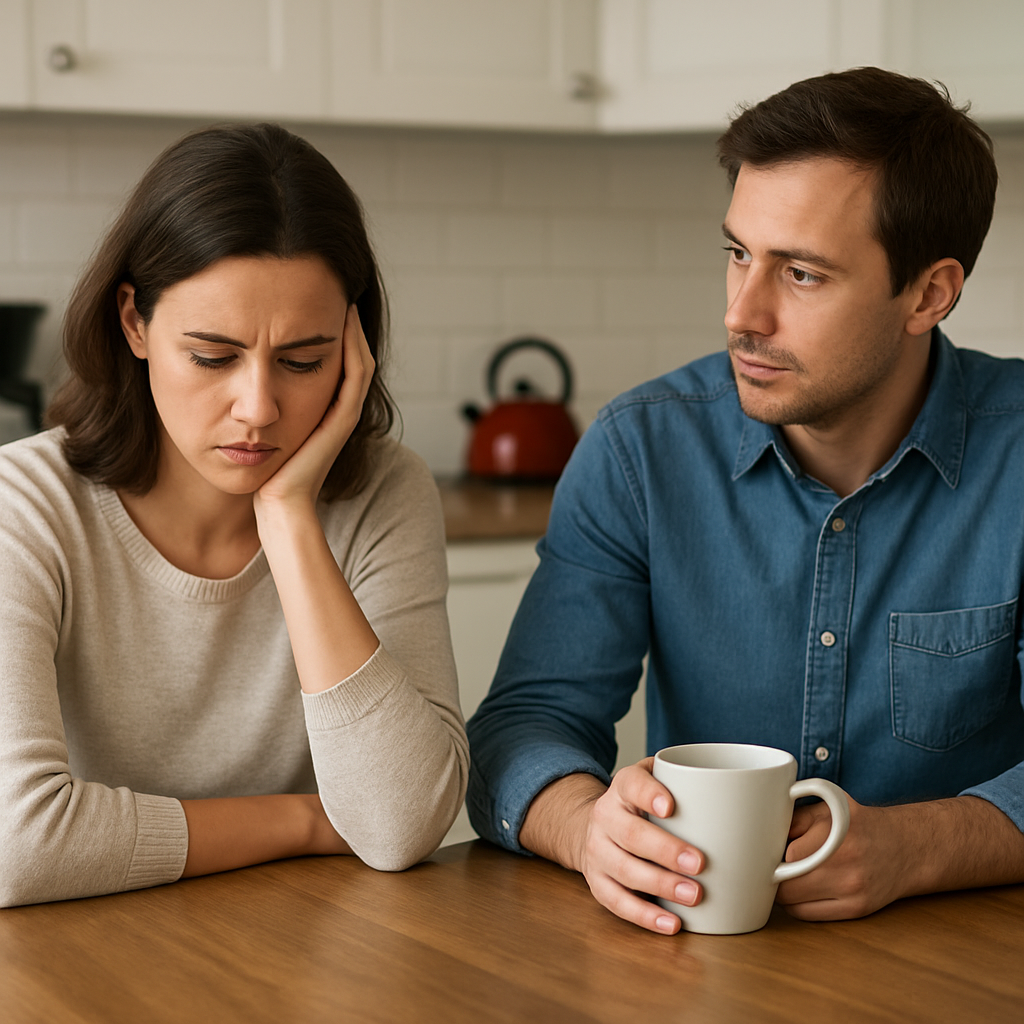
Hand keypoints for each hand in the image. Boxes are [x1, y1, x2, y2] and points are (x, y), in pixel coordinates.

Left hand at [256, 304, 374, 510]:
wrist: (276, 502)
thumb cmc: (262, 471)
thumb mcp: (260, 428)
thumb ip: (260, 404)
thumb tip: (233, 374)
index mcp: (321, 407)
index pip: (334, 358)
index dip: (327, 328)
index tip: (311, 298)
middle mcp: (337, 407)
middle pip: (350, 354)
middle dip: (342, 321)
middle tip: (334, 287)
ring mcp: (342, 412)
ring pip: (358, 359)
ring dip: (352, 327)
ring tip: (342, 295)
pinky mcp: (342, 417)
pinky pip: (355, 373)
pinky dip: (353, 345)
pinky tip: (343, 320)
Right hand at [526, 761, 705, 934]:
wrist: (594, 827)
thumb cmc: (640, 805)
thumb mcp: (655, 781)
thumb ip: (684, 781)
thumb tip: (736, 792)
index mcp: (623, 788)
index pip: (632, 785)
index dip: (649, 795)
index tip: (671, 807)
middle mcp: (605, 817)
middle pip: (630, 834)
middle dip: (665, 851)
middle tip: (699, 863)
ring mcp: (598, 852)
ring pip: (625, 870)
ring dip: (661, 885)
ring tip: (694, 895)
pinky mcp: (597, 882)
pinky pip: (618, 902)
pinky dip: (645, 916)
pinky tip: (672, 922)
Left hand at [775, 795, 909, 919]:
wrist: (906, 847)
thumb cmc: (859, 823)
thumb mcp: (827, 807)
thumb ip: (794, 818)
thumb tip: (760, 835)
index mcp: (837, 835)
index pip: (787, 856)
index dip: (770, 853)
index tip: (764, 849)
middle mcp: (847, 866)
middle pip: (787, 885)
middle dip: (772, 875)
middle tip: (767, 865)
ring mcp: (852, 892)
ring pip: (793, 903)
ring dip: (782, 892)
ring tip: (783, 876)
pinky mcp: (856, 910)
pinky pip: (809, 915)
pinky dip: (796, 905)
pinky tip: (799, 890)